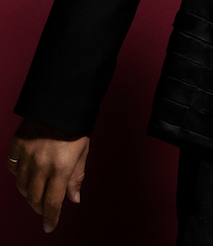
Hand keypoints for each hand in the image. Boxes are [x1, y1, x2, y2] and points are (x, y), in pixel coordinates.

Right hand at [8, 119, 89, 233]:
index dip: (51, 218)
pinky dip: (19, 174)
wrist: (62, 99)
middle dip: (40, 207)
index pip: (53, 202)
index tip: (49, 227)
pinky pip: (13, 167)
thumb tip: (74, 199)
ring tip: (37, 192)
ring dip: (29, 193)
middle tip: (45, 209)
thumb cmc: (76, 124)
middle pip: (34, 197)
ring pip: (21, 185)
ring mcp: (27, 154)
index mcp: (61, 166)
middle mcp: (42, 163)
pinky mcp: (17, 144)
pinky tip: (27, 174)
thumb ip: (77, 176)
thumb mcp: (83, 150)